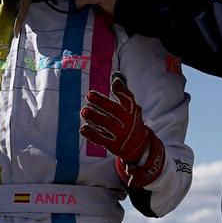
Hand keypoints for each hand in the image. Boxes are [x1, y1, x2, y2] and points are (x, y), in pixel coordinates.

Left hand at [79, 72, 165, 187]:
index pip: (129, 100)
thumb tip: (116, 76)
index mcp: (133, 112)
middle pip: (116, 112)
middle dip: (102, 103)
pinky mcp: (115, 146)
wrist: (137, 146)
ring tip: (84, 111)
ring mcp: (122, 135)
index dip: (123, 91)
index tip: (115, 82)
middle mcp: (129, 123)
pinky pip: (102, 140)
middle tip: (89, 95)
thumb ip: (123, 94)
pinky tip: (83, 128)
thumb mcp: (130, 109)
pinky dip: (92, 134)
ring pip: (108, 126)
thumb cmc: (129, 122)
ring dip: (95, 118)